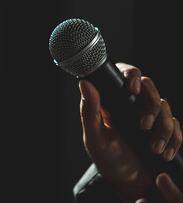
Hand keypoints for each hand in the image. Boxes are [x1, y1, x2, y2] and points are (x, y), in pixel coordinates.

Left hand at [79, 63, 181, 201]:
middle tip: (143, 125)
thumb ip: (89, 112)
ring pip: (164, 106)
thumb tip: (84, 84)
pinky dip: (173, 139)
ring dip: (163, 128)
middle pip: (149, 87)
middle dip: (150, 106)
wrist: (128, 181)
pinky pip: (175, 125)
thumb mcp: (95, 137)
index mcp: (113, 102)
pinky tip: (165, 153)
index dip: (132, 75)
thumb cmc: (107, 158)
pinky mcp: (163, 129)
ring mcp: (149, 116)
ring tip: (154, 148)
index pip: (125, 76)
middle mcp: (131, 105)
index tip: (132, 88)